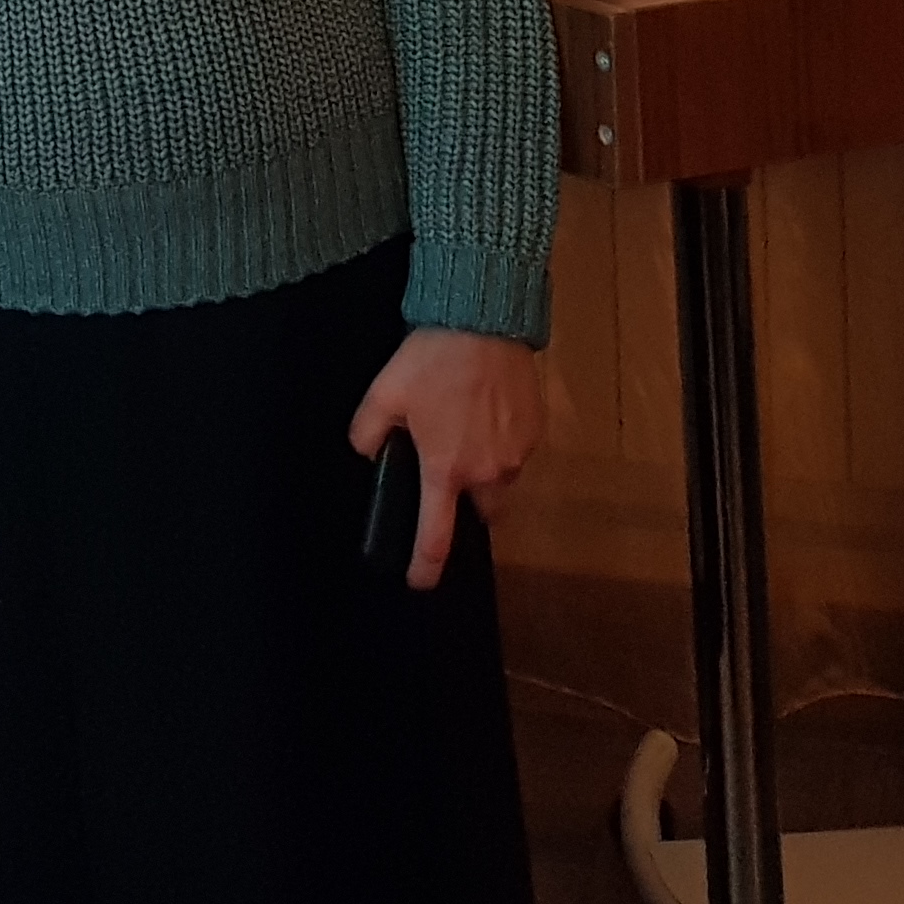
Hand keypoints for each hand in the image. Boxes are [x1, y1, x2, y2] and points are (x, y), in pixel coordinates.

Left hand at [349, 327, 542, 590]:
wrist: (484, 322)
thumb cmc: (432, 361)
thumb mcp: (384, 393)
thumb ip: (368, 431)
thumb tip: (368, 452)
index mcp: (446, 469)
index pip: (436, 536)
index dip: (426, 565)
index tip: (420, 581)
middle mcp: (487, 471)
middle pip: (482, 511)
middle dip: (467, 500)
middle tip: (450, 469)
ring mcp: (517, 452)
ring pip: (502, 480)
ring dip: (486, 468)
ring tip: (467, 427)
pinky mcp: (536, 429)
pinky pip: (517, 450)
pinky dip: (502, 440)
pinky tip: (487, 409)